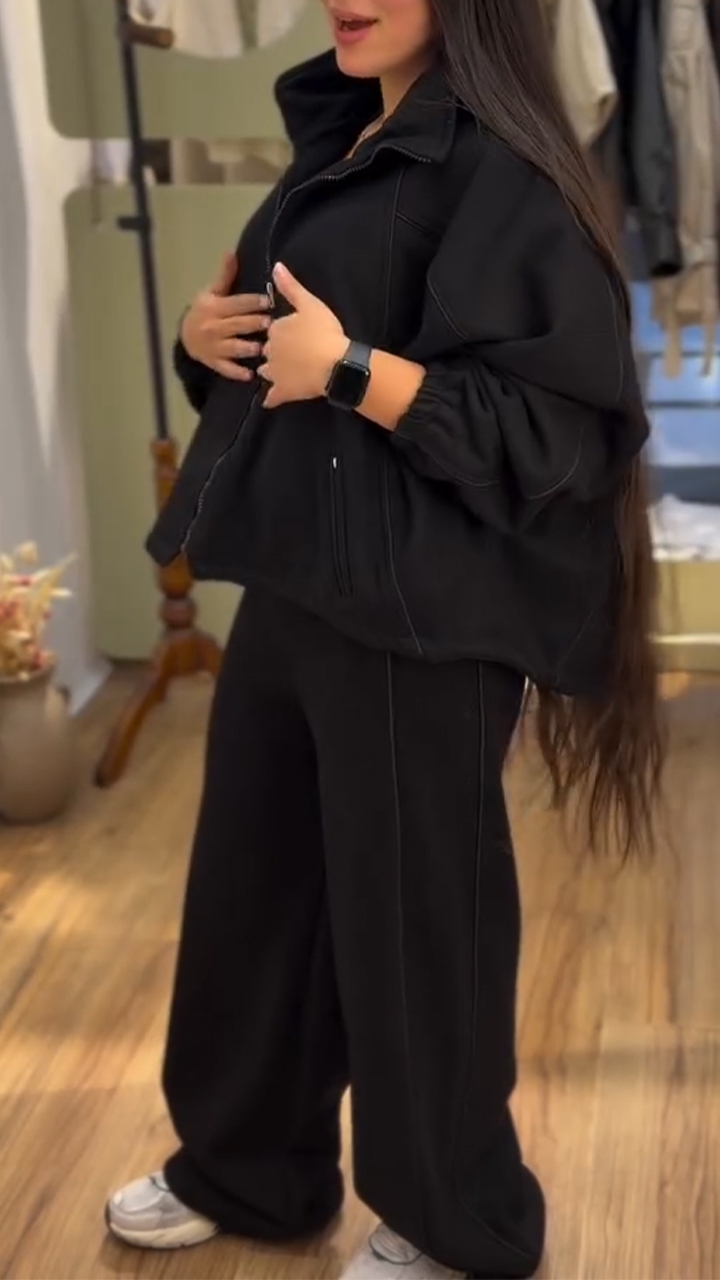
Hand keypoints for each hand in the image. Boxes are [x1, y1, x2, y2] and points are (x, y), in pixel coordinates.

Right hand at [181, 252, 270, 381]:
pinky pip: (226, 369)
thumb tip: (232, 253)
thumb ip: (225, 276)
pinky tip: (251, 374)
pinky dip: (237, 372)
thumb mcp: (212, 292)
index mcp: (214, 308)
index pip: (235, 303)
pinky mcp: (214, 363)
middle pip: (236, 325)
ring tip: (263, 348)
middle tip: (272, 324)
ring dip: (248, 348)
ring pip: (232, 347)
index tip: (267, 300)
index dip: (251, 302)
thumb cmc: (205, 311)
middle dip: (253, 324)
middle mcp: (213, 327)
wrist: (186, 337)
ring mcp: (213, 347)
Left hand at [259, 263, 346, 409]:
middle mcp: (270, 351)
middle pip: (268, 349)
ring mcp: (275, 373)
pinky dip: (271, 399)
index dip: (283, 331)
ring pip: (266, 371)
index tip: (295, 333)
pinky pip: (273, 397)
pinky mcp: (284, 391)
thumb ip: (291, 287)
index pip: (273, 329)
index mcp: (276, 330)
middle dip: (276, 350)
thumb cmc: (324, 332)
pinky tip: (269, 401)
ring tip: (281, 371)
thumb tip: (275, 267)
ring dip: (270, 371)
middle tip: (293, 352)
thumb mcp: (310, 304)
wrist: (334, 364)